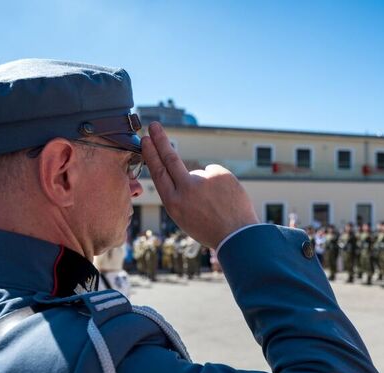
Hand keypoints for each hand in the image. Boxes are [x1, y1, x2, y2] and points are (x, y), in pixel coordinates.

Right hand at [142, 122, 258, 248]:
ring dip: (205, 186)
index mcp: (174, 203)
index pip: (158, 172)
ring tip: (216, 205)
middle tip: (154, 126)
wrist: (238, 235)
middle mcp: (186, 189)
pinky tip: (225, 198)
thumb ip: (181, 194)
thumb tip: (188, 173)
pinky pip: (215, 174)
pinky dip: (219, 184)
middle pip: (170, 158)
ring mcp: (204, 180)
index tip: (145, 140)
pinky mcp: (220, 174)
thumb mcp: (185, 218)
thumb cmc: (210, 230)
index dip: (151, 155)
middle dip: (160, 140)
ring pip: (199, 174)